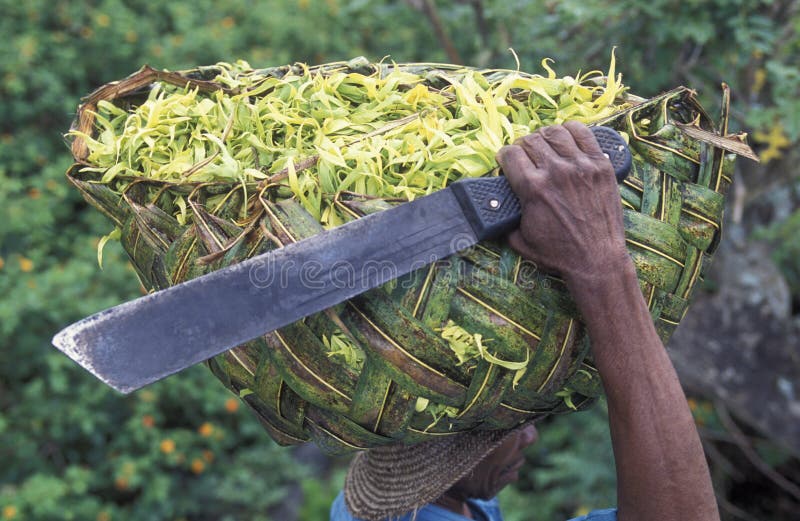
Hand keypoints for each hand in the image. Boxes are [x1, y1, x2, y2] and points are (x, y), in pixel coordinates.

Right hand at [496, 121, 629, 286]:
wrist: (596, 259)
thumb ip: (505, 220)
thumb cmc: (558, 253)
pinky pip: (584, 133)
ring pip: (555, 132)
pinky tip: (566, 139)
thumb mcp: (520, 241)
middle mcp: (556, 171)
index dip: (505, 158)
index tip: (507, 163)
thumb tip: (497, 206)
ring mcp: (580, 166)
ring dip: (545, 137)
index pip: (510, 153)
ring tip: (545, 147)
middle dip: (523, 147)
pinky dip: (571, 130)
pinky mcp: (600, 165)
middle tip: (526, 158)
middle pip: (531, 140)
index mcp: (532, 188)